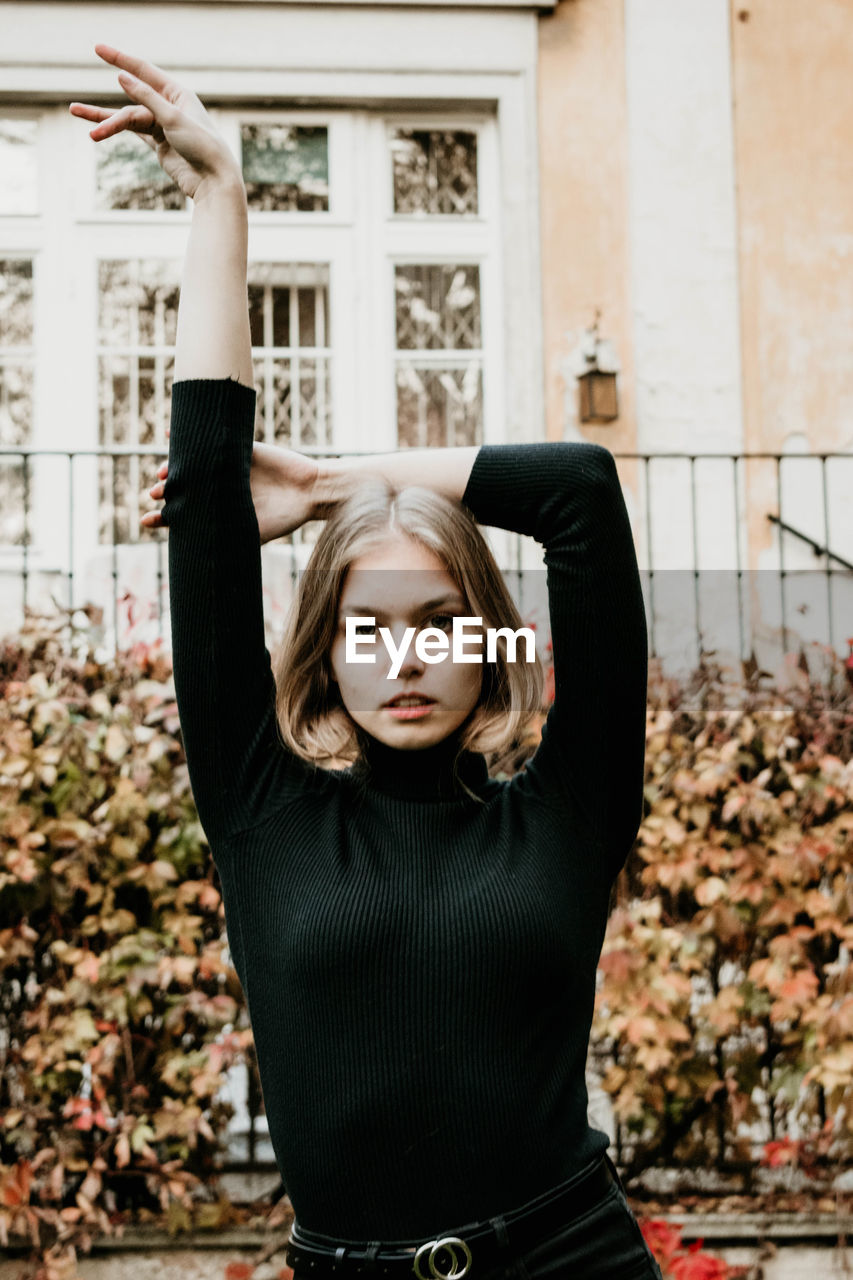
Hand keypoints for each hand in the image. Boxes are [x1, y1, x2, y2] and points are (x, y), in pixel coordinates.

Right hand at [69, 44, 243, 202]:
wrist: (213, 181)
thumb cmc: (201, 146)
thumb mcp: (172, 119)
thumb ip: (146, 98)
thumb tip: (121, 76)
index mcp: (177, 93)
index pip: (143, 70)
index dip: (120, 59)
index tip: (98, 48)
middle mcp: (168, 106)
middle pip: (131, 103)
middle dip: (104, 112)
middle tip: (73, 109)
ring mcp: (162, 125)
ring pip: (128, 121)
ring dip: (106, 126)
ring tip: (82, 134)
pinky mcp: (159, 143)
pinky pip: (132, 133)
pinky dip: (115, 132)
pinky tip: (97, 130)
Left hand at [142, 434, 321, 542]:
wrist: (311, 493)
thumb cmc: (285, 519)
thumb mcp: (253, 534)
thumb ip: (227, 541)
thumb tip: (198, 559)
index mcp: (220, 510)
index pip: (184, 514)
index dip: (162, 517)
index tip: (145, 520)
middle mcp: (220, 488)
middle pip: (183, 488)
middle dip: (166, 491)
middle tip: (157, 494)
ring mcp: (228, 467)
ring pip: (191, 464)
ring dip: (173, 467)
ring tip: (164, 473)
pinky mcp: (239, 448)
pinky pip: (212, 438)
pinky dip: (188, 435)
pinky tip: (170, 432)